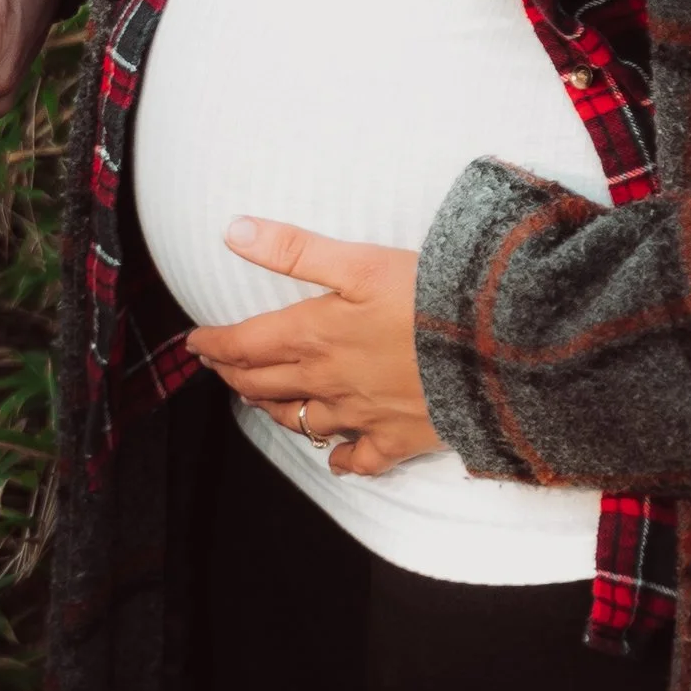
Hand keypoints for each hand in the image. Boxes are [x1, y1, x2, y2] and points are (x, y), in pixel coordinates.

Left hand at [186, 217, 439, 478]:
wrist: (495, 349)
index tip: (195, 343)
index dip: (214, 344)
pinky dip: (343, 459)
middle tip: (219, 368)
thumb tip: (233, 231)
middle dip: (235, 375)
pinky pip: (361, 458)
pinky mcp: (398, 437)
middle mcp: (328, 381)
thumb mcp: (358, 261)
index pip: (245, 344)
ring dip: (275, 411)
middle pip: (264, 384)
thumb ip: (293, 249)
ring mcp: (361, 414)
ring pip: (302, 421)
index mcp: (313, 335)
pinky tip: (337, 459)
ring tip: (260, 403)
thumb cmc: (429, 297)